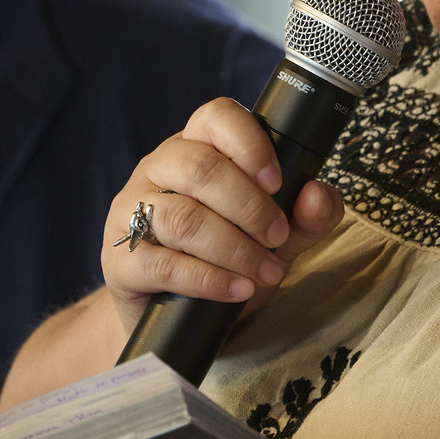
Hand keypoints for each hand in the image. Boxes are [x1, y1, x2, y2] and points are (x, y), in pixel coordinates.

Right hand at [103, 97, 345, 333]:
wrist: (174, 321)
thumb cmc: (224, 261)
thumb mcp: (274, 239)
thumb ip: (304, 217)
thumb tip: (318, 195)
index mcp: (194, 148)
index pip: (214, 117)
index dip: (248, 143)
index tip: (277, 182)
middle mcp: (157, 171)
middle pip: (198, 167)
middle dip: (250, 206)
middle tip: (278, 238)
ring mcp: (131, 213)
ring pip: (181, 217)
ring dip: (234, 248)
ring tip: (265, 273)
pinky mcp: (121, 260)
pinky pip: (163, 264)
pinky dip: (209, 279)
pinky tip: (237, 291)